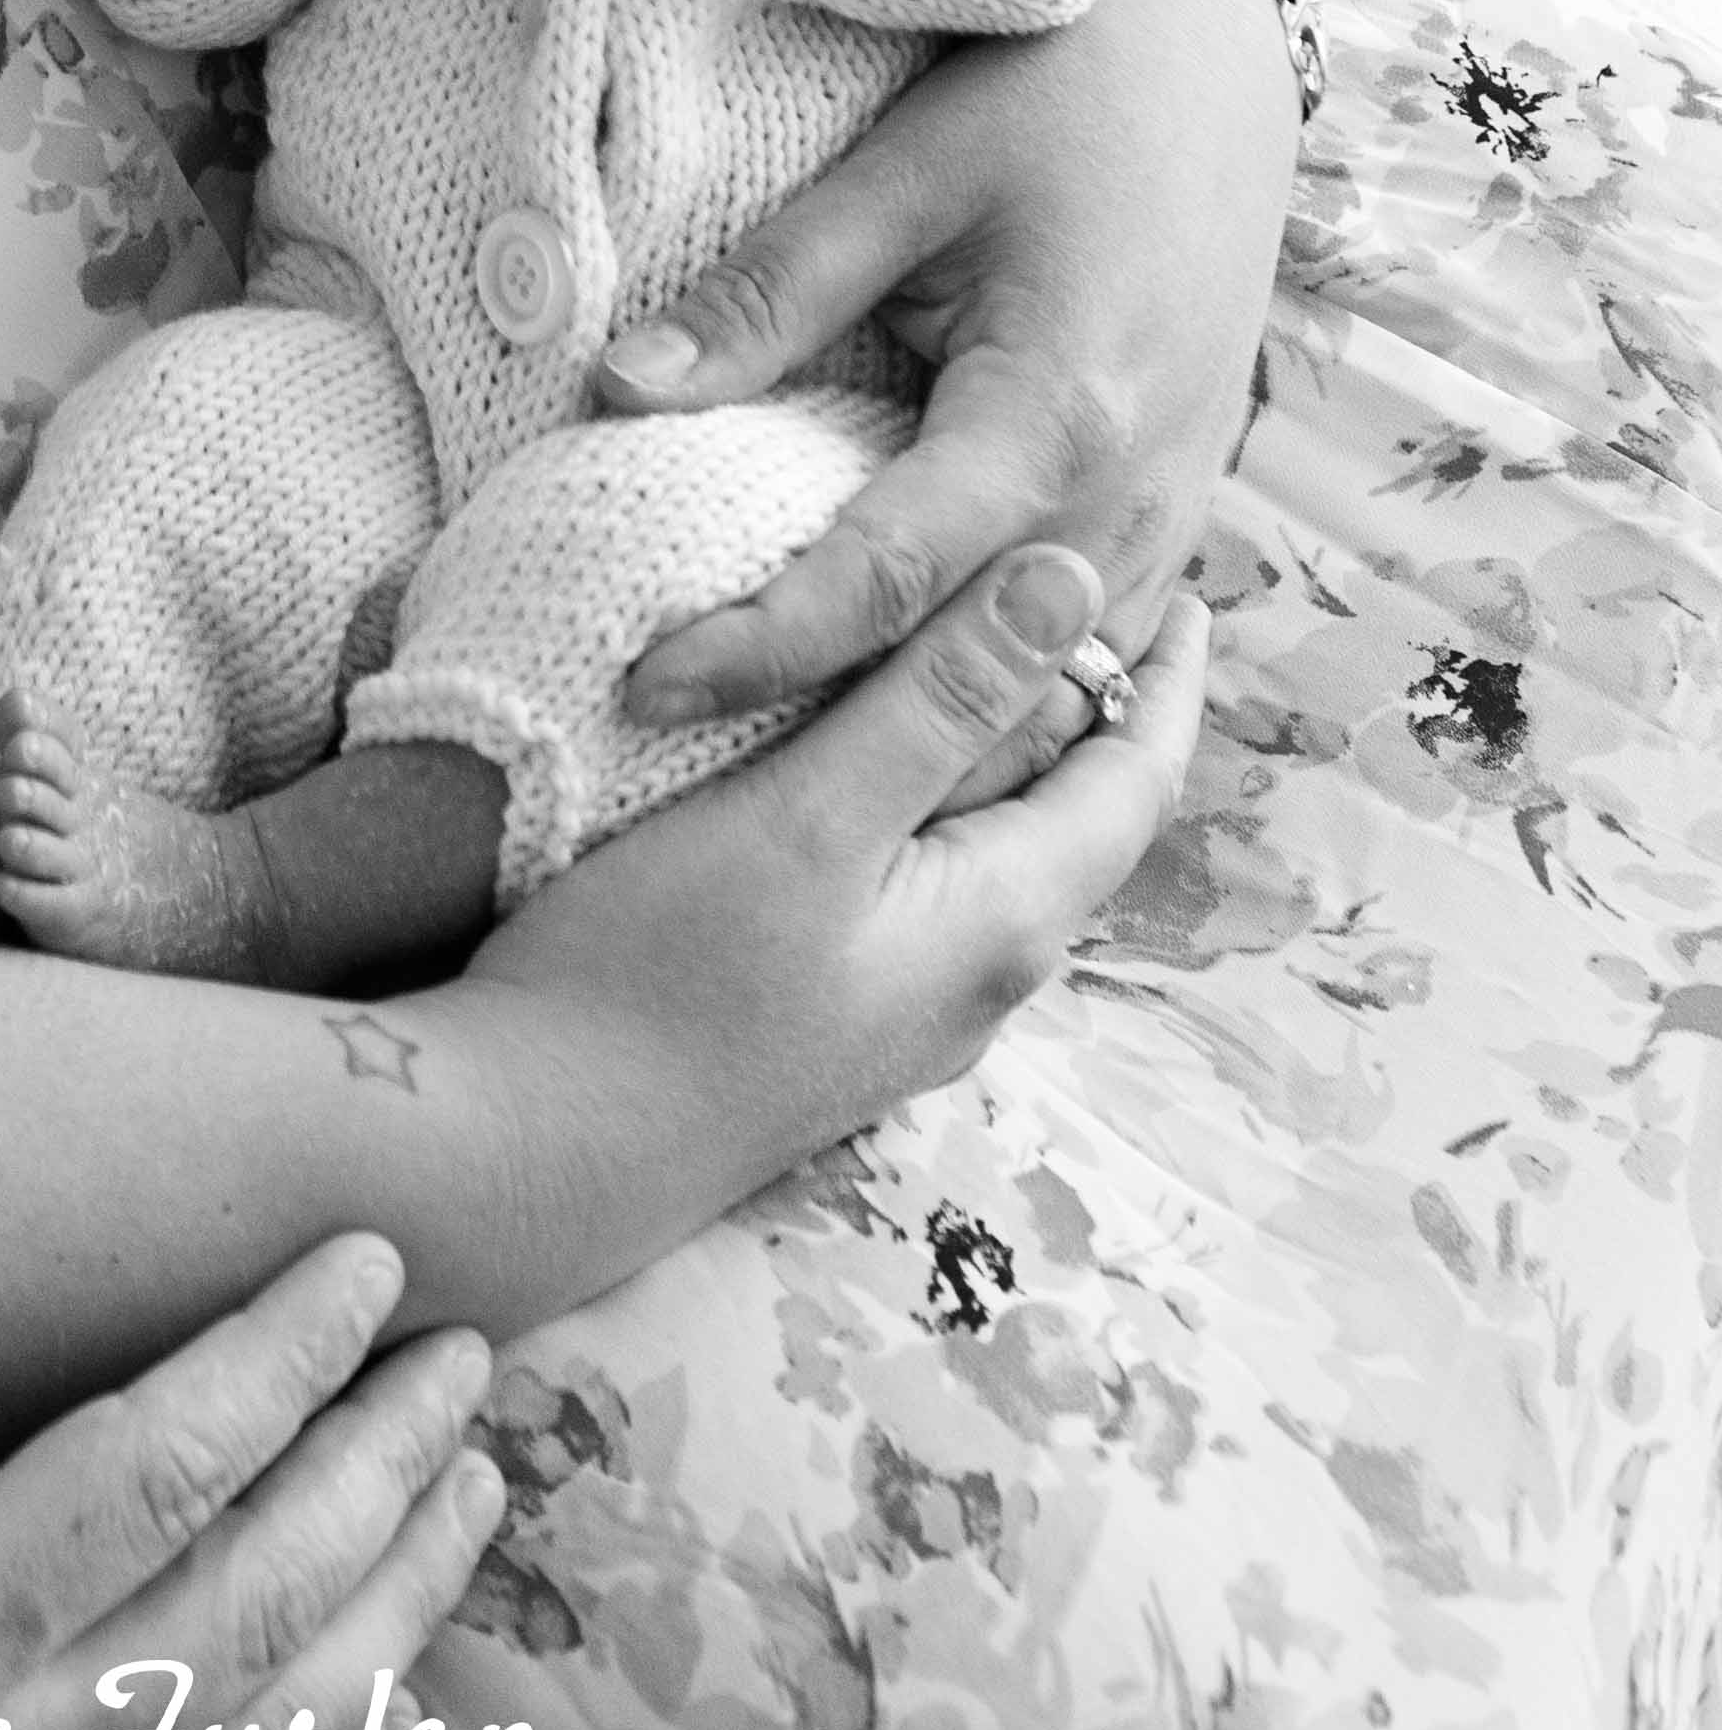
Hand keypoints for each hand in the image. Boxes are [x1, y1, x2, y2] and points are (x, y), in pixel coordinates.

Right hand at [450, 544, 1206, 1299]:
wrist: (537, 1148)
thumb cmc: (660, 974)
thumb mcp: (811, 815)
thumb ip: (944, 700)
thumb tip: (1079, 581)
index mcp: (1005, 919)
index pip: (1137, 781)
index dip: (1170, 679)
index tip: (1191, 589)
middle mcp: (983, 980)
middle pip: (1077, 819)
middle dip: (1096, 709)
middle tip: (1084, 597)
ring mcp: (909, 1014)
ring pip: (999, 854)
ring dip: (1010, 755)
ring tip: (981, 658)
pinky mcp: (836, 1018)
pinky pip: (931, 887)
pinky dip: (938, 804)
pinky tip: (874, 773)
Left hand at [594, 0, 1293, 777]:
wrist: (1215, 64)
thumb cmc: (1055, 97)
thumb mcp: (901, 176)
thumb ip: (765, 298)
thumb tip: (616, 395)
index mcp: (1056, 418)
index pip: (886, 580)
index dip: (760, 647)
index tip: (643, 685)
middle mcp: (1130, 502)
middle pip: (972, 678)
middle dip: (836, 740)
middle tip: (687, 770)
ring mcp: (1172, 524)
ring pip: (1048, 697)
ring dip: (930, 746)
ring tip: (779, 778)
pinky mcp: (1177, 521)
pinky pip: (1089, 659)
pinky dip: (1002, 704)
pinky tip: (902, 726)